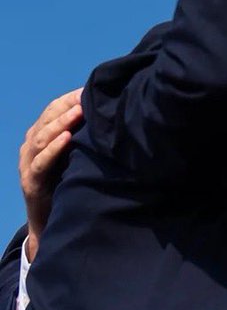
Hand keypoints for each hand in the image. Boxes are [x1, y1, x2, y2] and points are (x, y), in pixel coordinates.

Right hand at [19, 88, 83, 261]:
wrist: (51, 221)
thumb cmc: (68, 183)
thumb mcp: (76, 156)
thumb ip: (86, 138)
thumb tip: (113, 118)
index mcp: (41, 137)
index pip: (53, 110)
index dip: (69, 99)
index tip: (90, 88)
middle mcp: (31, 147)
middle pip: (46, 119)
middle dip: (66, 106)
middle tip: (86, 96)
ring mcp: (29, 164)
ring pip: (41, 137)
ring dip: (60, 123)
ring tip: (78, 111)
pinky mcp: (32, 182)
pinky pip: (41, 162)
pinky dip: (54, 148)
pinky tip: (67, 138)